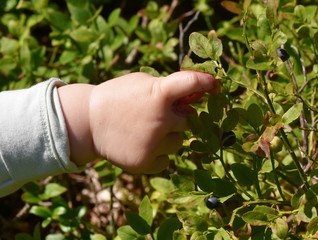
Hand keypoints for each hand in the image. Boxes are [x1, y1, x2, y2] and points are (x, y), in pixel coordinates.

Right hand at [58, 71, 218, 173]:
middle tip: (159, 116)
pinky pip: (166, 160)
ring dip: (168, 137)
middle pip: (189, 121)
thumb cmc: (117, 98)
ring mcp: (153, 143)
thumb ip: (166, 89)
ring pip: (179, 142)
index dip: (207, 82)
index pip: (192, 83)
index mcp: (158, 94)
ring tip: (145, 132)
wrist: (88, 122)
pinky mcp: (145, 163)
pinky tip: (141, 145)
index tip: (214, 85)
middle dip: (179, 118)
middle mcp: (160, 120)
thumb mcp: (140, 83)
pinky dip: (158, 153)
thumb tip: (195, 95)